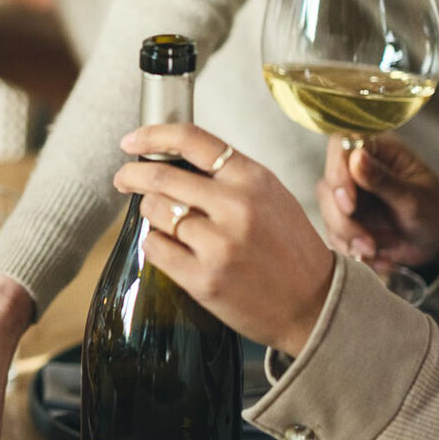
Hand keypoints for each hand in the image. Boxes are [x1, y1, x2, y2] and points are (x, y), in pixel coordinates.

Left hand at [114, 124, 334, 355]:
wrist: (315, 304)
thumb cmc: (290, 250)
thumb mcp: (270, 196)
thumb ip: (229, 175)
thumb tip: (173, 160)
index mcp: (253, 179)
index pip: (192, 140)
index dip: (153, 135)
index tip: (131, 141)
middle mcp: (235, 206)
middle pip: (160, 176)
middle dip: (132, 176)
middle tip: (123, 180)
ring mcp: (218, 244)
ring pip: (154, 211)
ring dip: (150, 213)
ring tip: (165, 222)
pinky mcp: (202, 278)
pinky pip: (154, 247)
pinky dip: (155, 244)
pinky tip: (170, 248)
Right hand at [316, 135, 438, 269]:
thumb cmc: (437, 211)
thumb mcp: (416, 199)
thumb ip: (384, 180)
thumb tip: (356, 156)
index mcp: (379, 151)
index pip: (342, 147)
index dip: (338, 173)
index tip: (350, 205)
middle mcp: (357, 169)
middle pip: (329, 186)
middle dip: (343, 220)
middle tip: (368, 243)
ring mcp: (349, 194)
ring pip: (327, 213)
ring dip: (349, 238)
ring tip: (377, 252)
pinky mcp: (344, 217)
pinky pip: (334, 234)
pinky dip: (353, 250)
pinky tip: (379, 258)